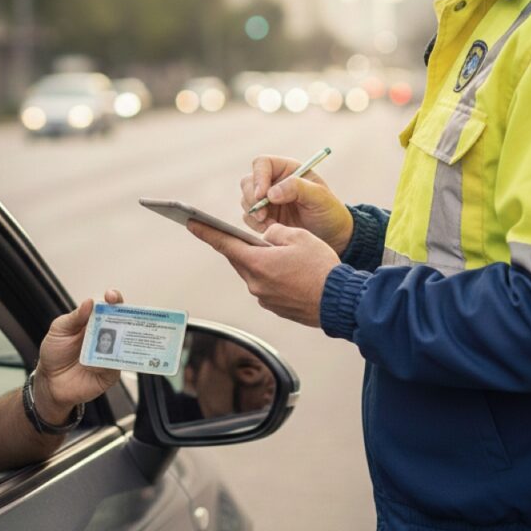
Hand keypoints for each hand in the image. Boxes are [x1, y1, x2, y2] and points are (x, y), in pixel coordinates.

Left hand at [33, 289, 123, 424]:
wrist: (49, 382)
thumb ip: (74, 317)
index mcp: (95, 321)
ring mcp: (110, 354)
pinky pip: (116, 365)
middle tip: (121, 312)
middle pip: (124, 321)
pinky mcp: (111, 372)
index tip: (111, 296)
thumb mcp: (59, 330)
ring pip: (125, 343)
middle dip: (126, 314)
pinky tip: (98, 362)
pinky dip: (109, 362)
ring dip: (122, 337)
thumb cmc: (55, 352)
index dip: (114, 299)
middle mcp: (106, 335)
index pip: (109, 306)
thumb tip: (90, 301)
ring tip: (115, 334)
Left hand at [188, 220, 338, 325]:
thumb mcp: (299, 237)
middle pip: (239, 259)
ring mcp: (264, 298)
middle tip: (239, 234)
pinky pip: (266, 286)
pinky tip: (289, 271)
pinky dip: (272, 275)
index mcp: (257, 263)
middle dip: (239, 246)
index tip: (190, 223)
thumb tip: (266, 237)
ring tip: (280, 254)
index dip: (206, 232)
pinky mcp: (275, 307)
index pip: (224, 244)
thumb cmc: (321, 268)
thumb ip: (275, 233)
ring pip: (254, 272)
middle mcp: (255, 283)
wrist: (339, 302)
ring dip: (260, 261)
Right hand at [241, 155, 352, 253]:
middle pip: (248, 182)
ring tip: (271, 225)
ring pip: (245, 200)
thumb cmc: (329, 212)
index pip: (262, 164)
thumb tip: (271, 193)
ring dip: (254, 213)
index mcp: (287, 170)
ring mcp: (267, 200)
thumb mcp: (319, 198)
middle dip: (252, 198)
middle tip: (262, 215)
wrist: (332, 238)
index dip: (258, 177)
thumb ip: (297, 188)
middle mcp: (274, 182)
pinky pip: (248, 218)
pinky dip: (255, 225)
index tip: (262, 195)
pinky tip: (271, 230)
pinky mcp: (264, 217)